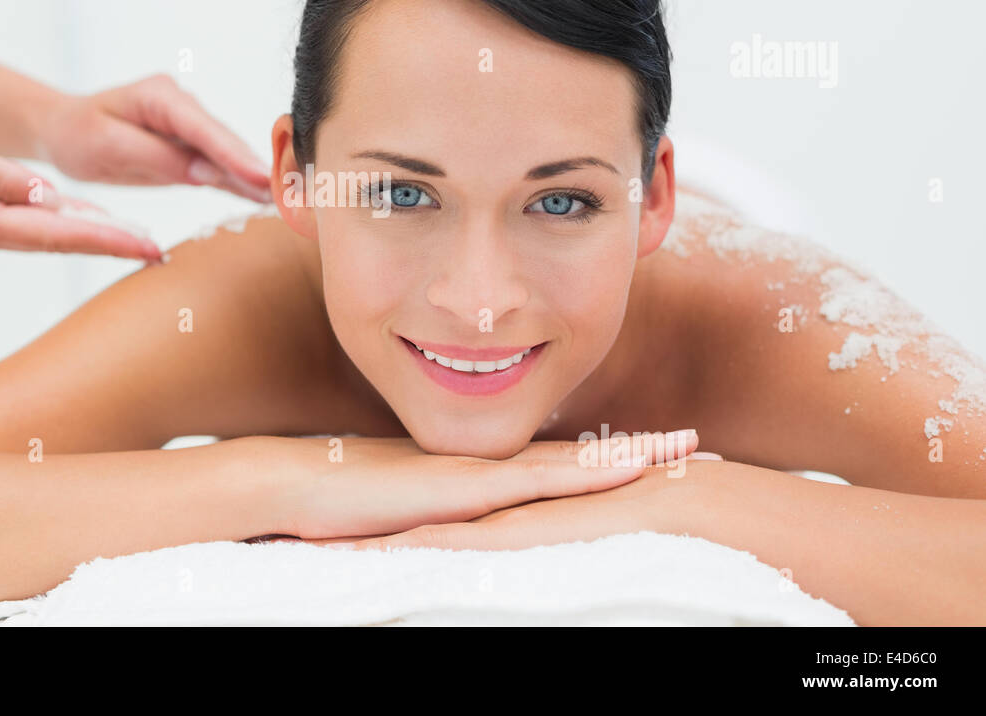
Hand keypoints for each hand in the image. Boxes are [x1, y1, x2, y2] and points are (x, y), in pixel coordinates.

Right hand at [0, 94, 164, 258]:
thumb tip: (49, 199)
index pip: (55, 234)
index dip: (106, 240)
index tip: (148, 247)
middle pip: (57, 243)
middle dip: (110, 247)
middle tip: (160, 254)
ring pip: (45, 236)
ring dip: (92, 239)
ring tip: (140, 242)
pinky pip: (27, 225)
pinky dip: (63, 226)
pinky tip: (90, 224)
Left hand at [37, 74, 272, 201]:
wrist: (63, 130)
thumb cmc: (77, 134)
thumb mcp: (107, 145)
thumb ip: (157, 156)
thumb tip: (205, 172)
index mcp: (160, 97)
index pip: (204, 129)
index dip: (235, 154)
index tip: (263, 176)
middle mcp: (181, 107)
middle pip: (225, 142)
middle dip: (258, 166)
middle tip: (292, 191)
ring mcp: (188, 127)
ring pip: (227, 155)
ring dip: (256, 178)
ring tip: (290, 199)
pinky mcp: (188, 149)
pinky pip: (217, 167)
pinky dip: (239, 183)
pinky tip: (264, 199)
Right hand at [251, 430, 701, 542]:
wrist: (289, 484)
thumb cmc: (333, 506)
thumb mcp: (397, 519)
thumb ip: (433, 524)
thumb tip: (450, 542)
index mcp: (475, 477)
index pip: (555, 468)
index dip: (605, 461)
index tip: (654, 456)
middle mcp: (485, 470)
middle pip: (577, 461)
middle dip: (637, 452)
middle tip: (696, 444)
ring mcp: (477, 475)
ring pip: (571, 465)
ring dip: (630, 456)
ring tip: (685, 449)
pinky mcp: (463, 489)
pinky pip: (539, 481)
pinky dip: (588, 472)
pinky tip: (630, 466)